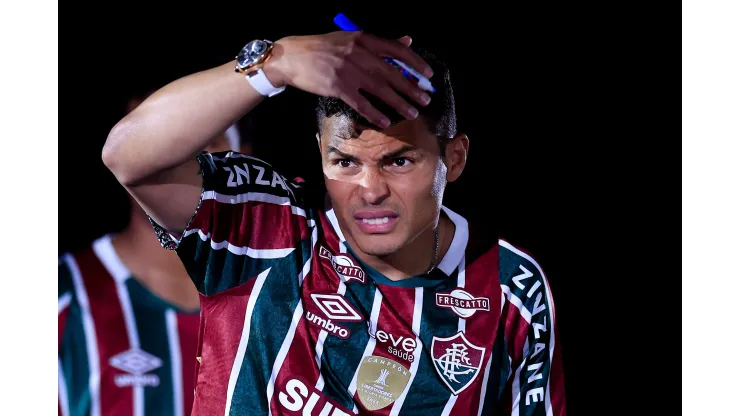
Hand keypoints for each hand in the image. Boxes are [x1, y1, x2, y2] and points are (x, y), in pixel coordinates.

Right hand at [264, 31, 432, 127]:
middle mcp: (359, 53)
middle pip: (392, 73)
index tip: (428, 75)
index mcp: (364, 39)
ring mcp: (348, 70)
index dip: (416, 63)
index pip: (396, 50)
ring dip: (399, 102)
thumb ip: (378, 43)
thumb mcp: (351, 39)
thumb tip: (407, 41)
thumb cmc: (322, 48)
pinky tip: (385, 121)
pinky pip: (361, 102)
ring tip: (412, 112)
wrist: (292, 56)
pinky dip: (375, 113)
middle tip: (426, 98)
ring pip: (380, 89)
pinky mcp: (337, 86)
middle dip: (411, 88)